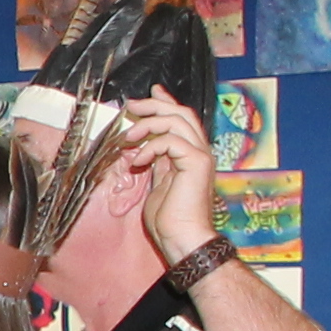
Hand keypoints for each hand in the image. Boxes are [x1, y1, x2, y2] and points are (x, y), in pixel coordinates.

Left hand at [120, 90, 218, 260]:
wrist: (182, 238)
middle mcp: (200, 151)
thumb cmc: (169, 219)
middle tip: (131, 106)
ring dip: (149, 124)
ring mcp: (201, 156)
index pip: (181, 119)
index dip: (166, 102)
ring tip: (128, 137)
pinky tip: (138, 161)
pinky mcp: (197, 163)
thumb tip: (145, 148)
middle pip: (181, 113)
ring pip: (177, 121)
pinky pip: (172, 141)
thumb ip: (157, 163)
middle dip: (155, 105)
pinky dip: (151, 147)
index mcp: (190, 155)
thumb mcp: (158, 184)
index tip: (150, 92)